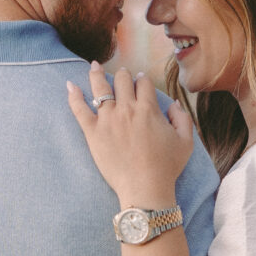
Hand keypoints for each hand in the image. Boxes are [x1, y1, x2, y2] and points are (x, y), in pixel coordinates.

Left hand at [67, 63, 193, 207]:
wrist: (144, 189)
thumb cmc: (166, 167)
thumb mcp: (186, 141)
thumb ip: (182, 118)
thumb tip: (173, 103)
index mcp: (148, 108)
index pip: (143, 83)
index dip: (142, 80)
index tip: (140, 80)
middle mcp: (127, 109)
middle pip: (122, 80)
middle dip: (123, 75)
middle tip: (122, 76)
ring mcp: (108, 120)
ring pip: (101, 88)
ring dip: (97, 74)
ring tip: (94, 66)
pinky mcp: (93, 133)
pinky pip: (80, 110)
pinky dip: (74, 96)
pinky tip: (70, 86)